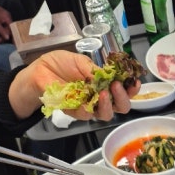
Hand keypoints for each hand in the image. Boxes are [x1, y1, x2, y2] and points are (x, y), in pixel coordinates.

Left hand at [0, 0, 11, 42]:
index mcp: (8, 17)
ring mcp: (3, 15)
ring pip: (5, 26)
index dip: (7, 36)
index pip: (11, 30)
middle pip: (8, 28)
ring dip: (2, 32)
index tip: (3, 42)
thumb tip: (7, 38)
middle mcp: (7, 16)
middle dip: (4, 35)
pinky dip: (0, 28)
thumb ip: (1, 30)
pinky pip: (2, 24)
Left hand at [8, 50, 140, 120]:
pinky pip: (86, 114)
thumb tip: (107, 75)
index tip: (135, 82)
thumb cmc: (58, 65)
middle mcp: (99, 97)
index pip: (123, 90)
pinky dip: (89, 107)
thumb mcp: (79, 60)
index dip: (132, 89)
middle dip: (123, 98)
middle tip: (119, 86)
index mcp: (104, 84)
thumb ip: (93, 69)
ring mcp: (88, 106)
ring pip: (106, 114)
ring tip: (105, 93)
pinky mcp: (75, 111)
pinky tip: (89, 97)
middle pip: (120, 107)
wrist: (38, 72)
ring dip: (109, 104)